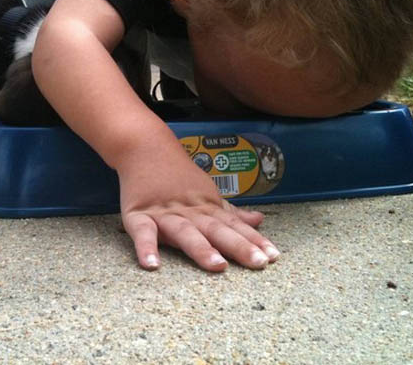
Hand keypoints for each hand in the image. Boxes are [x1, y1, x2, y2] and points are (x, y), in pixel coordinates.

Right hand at [117, 141, 280, 271]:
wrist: (144, 147)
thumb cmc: (177, 175)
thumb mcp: (207, 192)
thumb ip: (231, 211)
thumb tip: (259, 220)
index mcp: (207, 207)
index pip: (235, 226)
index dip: (254, 241)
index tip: (274, 256)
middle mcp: (190, 212)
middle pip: (217, 230)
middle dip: (239, 246)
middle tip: (259, 262)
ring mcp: (164, 214)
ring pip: (185, 232)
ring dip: (201, 248)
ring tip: (217, 266)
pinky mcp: (138, 215)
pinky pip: (143, 233)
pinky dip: (146, 247)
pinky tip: (151, 264)